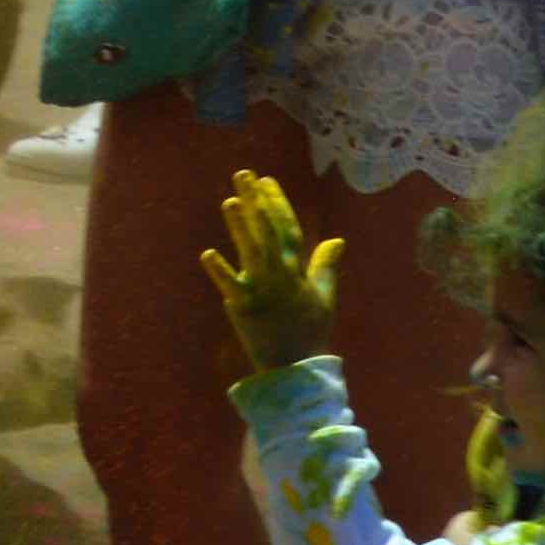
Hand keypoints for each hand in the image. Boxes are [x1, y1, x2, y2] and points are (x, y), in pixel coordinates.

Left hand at [205, 172, 345, 373]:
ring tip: (229, 201)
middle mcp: (279, 276)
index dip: (277, 203)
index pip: (287, 229)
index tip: (266, 179)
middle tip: (243, 174)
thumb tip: (337, 239)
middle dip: (255, 202)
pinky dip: (220, 271)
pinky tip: (207, 253)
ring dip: (240, 227)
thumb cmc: (309, 331)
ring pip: (250, 252)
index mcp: (297, 271)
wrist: (297, 369)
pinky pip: (231, 287)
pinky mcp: (243, 308)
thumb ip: (326, 266)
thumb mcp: (324, 297)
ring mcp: (261, 291)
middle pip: (266, 232)